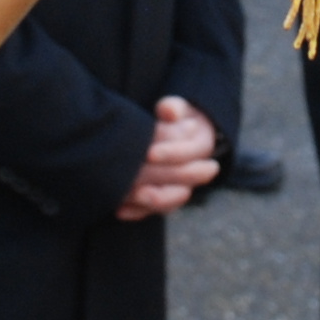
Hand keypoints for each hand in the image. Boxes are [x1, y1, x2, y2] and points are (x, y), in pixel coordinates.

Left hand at [112, 98, 219, 221]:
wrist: (175, 134)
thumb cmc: (172, 117)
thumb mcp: (175, 108)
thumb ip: (172, 107)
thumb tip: (169, 110)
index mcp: (200, 146)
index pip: (189, 154)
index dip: (170, 154)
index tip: (149, 152)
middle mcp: (193, 172)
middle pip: (183, 184)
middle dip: (162, 184)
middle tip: (137, 181)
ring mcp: (177, 188)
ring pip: (170, 202)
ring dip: (152, 202)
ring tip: (133, 196)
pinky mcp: (160, 199)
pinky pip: (151, 211)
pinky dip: (136, 212)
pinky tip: (119, 210)